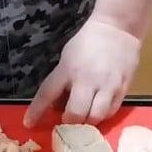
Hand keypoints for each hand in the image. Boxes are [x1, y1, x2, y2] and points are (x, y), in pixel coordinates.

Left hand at [24, 18, 139, 126]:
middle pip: (76, 113)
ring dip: (88, 122)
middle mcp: (87, 79)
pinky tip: (99, 110)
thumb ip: (62, 81)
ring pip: (96, 116)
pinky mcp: (123, 88)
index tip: (29, 124)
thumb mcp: (67, 58)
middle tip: (69, 120)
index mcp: (68, 69)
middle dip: (70, 122)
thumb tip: (59, 105)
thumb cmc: (88, 42)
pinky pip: (111, 111)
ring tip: (86, 117)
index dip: (36, 111)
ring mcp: (107, 85)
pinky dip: (103, 115)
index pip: (47, 94)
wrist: (118, 28)